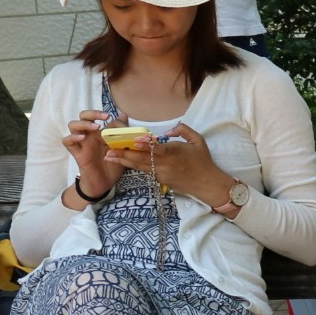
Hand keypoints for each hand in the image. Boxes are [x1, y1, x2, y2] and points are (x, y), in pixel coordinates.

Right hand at [64, 111, 117, 198]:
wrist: (104, 182)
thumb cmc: (112, 164)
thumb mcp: (120, 147)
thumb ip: (121, 131)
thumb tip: (123, 114)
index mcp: (99, 132)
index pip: (95, 116)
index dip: (102, 114)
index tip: (113, 117)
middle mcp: (89, 135)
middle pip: (82, 116)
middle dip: (91, 113)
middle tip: (105, 117)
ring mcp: (81, 143)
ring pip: (72, 125)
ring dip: (83, 124)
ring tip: (96, 127)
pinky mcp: (77, 153)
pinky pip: (67, 141)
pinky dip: (73, 137)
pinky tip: (83, 138)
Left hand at [112, 124, 230, 205]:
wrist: (207, 184)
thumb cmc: (203, 161)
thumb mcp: (198, 141)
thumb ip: (183, 130)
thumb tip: (168, 130)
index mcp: (175, 153)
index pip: (156, 148)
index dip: (143, 145)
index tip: (131, 141)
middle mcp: (165, 164)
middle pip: (141, 159)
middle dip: (123, 154)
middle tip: (108, 150)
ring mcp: (161, 173)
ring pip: (140, 166)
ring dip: (124, 161)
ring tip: (109, 156)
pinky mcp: (160, 180)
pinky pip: (145, 170)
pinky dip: (133, 165)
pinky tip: (123, 161)